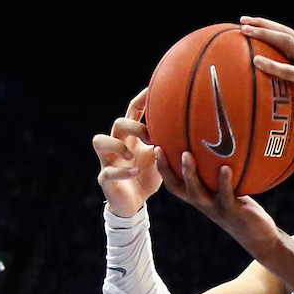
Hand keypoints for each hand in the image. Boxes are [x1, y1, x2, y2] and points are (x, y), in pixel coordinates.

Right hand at [92, 89, 160, 217]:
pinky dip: (122, 171)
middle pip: (118, 124)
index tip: (151, 90)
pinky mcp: (105, 179)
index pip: (133, 113)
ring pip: (99, 141)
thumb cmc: (146, 176)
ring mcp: (108, 161)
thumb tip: (194, 133)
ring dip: (116, 144)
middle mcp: (117, 145)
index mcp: (131, 138)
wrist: (133, 203)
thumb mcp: (160, 159)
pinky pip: (107, 172)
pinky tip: (135, 172)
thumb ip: (169, 145)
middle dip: (133, 126)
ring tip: (130, 154)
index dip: (141, 100)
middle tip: (150, 137)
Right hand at [155, 149, 278, 253]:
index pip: (174, 184)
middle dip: (166, 169)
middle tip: (159, 149)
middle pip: (178, 188)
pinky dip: (224, 182)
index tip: (154, 147)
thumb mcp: (229, 191)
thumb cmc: (244, 210)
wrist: (259, 237)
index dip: (162, 168)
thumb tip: (221, 147)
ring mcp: (216, 209)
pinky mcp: (232, 213)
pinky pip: (226, 196)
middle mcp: (203, 204)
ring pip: (197, 193)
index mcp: (199, 198)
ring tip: (186, 154)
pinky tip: (226, 168)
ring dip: (190, 174)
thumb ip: (221, 176)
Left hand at [238, 16, 293, 139]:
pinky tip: (256, 62)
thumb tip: (274, 72)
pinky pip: (289, 70)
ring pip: (287, 42)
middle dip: (263, 24)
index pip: (289, 32)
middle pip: (286, 32)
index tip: (249, 21)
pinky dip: (272, 64)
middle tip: (242, 21)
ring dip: (265, 34)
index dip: (269, 25)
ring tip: (245, 32)